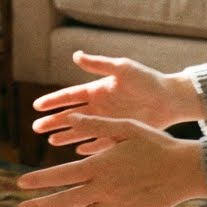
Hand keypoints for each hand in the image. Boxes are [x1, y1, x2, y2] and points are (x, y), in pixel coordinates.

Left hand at [15, 116, 206, 206]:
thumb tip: (72, 118)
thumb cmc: (157, 144)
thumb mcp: (127, 127)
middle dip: (39, 205)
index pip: (61, 175)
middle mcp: (104, 187)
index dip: (39, 180)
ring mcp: (115, 204)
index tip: (22, 183)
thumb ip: (97, 124)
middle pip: (64, 199)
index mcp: (100, 165)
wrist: (185, 170)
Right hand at [33, 51, 206, 134]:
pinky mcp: (119, 133)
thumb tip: (76, 55)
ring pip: (81, 130)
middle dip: (53, 121)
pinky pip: (99, 142)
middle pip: (71, 115)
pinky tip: (77, 152)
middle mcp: (99, 107)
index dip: (53, 101)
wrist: (170, 98)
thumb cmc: (147, 80)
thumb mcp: (123, 69)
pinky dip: (88, 147)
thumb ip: (99, 65)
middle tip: (36, 128)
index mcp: (97, 90)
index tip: (36, 106)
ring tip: (50, 141)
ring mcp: (108, 121)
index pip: (69, 96)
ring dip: (66, 135)